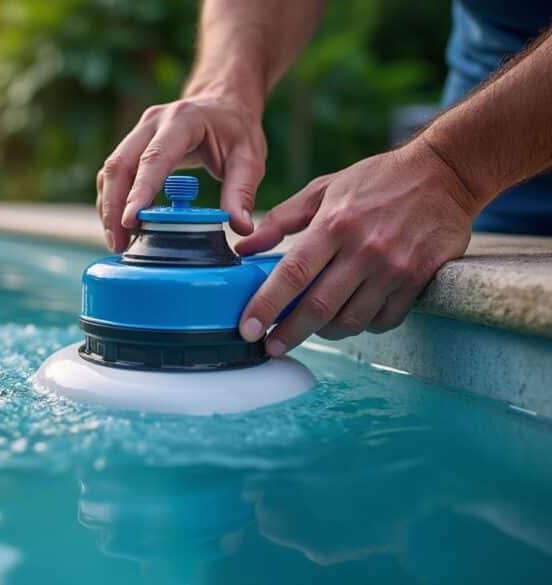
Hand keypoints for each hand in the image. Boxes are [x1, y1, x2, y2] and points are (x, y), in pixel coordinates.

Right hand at [96, 93, 266, 251]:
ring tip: (117, 241)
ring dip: (108, 207)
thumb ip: (242, 192)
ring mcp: (138, 132)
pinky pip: (114, 174)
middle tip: (118, 243)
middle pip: (120, 164)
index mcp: (182, 120)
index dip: (139, 190)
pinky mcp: (132, 145)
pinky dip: (112, 201)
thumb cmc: (236, 129)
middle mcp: (152, 122)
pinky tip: (120, 226)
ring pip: (109, 170)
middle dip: (113, 206)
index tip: (129, 222)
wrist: (223, 103)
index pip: (154, 158)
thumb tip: (240, 228)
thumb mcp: (249, 158)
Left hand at [235, 140, 477, 354]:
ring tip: (312, 326)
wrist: (445, 173)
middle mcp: (364, 249)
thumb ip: (280, 219)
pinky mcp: (419, 279)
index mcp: (334, 224)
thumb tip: (243, 247)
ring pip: (351, 320)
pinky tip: (351, 314)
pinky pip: (383, 320)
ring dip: (325, 331)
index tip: (248, 329)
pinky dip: (362, 325)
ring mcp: (394, 267)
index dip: (266, 306)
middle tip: (271, 346)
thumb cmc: (376, 180)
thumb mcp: (323, 189)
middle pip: (318, 307)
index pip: (292, 274)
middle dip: (289, 333)